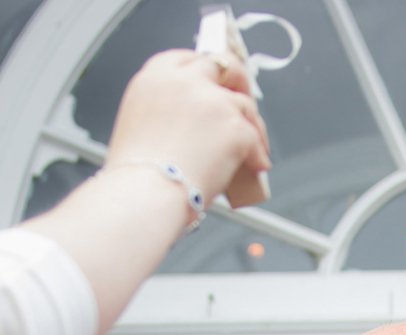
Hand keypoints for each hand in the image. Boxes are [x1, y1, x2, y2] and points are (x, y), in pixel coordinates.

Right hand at [106, 49, 270, 207]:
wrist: (146, 193)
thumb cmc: (138, 175)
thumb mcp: (139, 125)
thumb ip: (165, 113)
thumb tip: (190, 127)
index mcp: (155, 78)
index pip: (189, 60)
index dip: (208, 72)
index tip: (218, 85)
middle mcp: (184, 81)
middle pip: (223, 66)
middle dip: (239, 83)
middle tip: (245, 103)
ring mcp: (211, 102)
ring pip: (244, 105)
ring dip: (254, 127)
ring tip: (255, 148)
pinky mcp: (233, 127)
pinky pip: (255, 138)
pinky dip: (258, 154)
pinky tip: (256, 167)